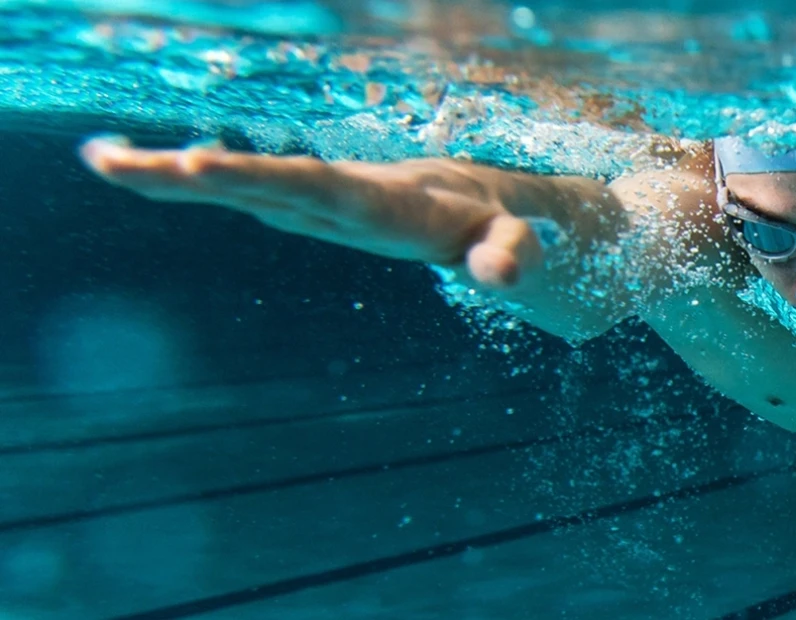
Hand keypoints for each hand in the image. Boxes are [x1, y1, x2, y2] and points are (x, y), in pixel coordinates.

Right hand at [79, 136, 543, 289]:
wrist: (493, 200)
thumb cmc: (506, 227)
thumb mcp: (519, 245)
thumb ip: (511, 255)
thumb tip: (504, 273)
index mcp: (390, 201)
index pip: (319, 187)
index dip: (262, 177)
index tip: (201, 164)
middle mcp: (345, 192)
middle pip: (265, 181)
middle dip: (195, 173)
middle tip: (118, 162)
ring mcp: (321, 199)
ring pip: (244, 185)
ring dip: (175, 174)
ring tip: (104, 160)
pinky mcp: (306, 207)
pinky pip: (246, 193)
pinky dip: (192, 182)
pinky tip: (136, 172)